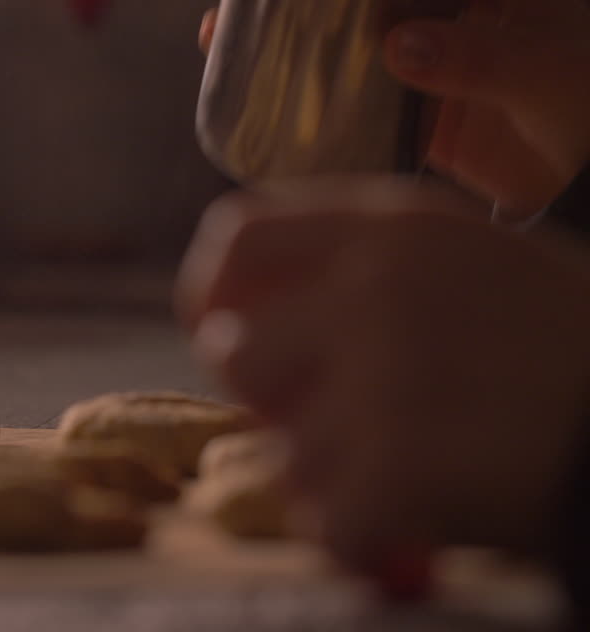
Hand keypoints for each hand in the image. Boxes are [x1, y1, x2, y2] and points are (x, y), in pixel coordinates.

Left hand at [176, 178, 589, 573]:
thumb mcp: (475, 265)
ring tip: (415, 477)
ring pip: (281, 450)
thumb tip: (246, 318)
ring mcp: (388, 373)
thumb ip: (361, 273)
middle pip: (236, 351)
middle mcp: (379, 287)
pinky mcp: (402, 463)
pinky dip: (367, 541)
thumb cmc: (572, 353)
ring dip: (334, 480)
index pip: (237, 236)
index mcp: (397, 227)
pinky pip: (326, 521)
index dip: (214, 295)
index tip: (225, 332)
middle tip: (349, 426)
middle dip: (276, 402)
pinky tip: (421, 526)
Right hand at [202, 0, 589, 215]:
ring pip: (325, 42)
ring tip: (214, 36)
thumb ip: (484, 57)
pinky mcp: (398, 119)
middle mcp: (430, 12)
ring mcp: (409, 66)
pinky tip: (249, 102)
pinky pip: (334, 104)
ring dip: (266, 38)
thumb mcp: (547, 68)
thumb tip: (396, 45)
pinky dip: (290, 102)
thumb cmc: (589, 99)